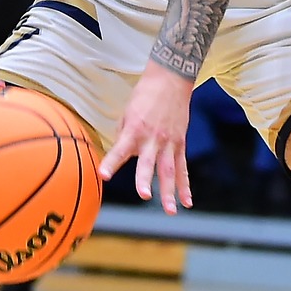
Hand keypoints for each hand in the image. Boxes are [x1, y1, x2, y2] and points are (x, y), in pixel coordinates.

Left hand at [97, 68, 193, 214]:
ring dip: (170, 192)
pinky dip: (185, 185)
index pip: (120, 149)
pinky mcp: (180, 143)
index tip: (103, 174)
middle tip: (144, 195)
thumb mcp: (127, 112)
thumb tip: (121, 154)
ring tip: (171, 210)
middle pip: (149, 163)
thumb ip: (123, 135)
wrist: (171, 79)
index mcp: (134, 129)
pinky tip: (187, 201)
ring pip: (169, 170)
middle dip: (145, 179)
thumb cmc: (145, 95)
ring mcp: (168, 142)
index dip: (111, 162)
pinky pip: (182, 168)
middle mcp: (152, 138)